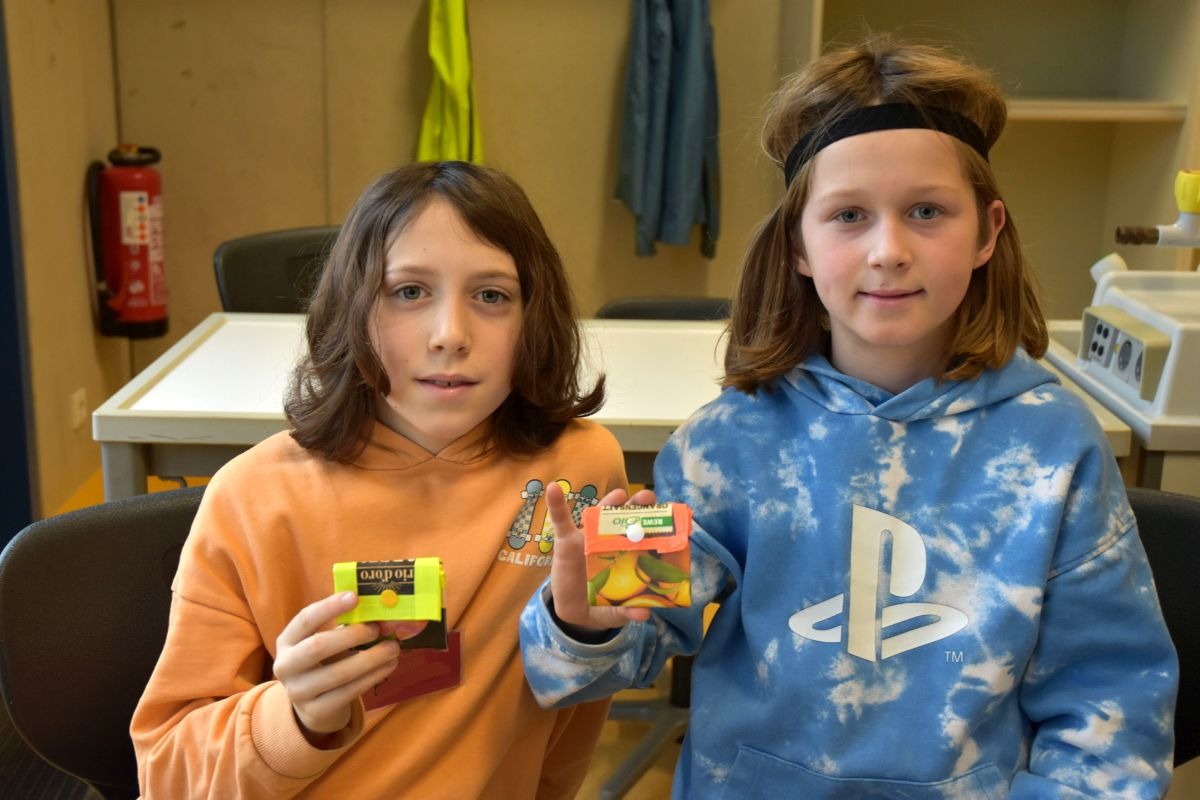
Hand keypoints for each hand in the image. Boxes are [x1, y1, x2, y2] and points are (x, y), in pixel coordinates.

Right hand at [274, 591, 426, 739]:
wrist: (313, 705)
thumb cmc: (324, 662)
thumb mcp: (325, 642)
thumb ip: (345, 627)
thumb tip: (381, 614)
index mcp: (287, 641)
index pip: (305, 619)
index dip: (329, 607)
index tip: (355, 597)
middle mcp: (286, 666)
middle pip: (318, 647)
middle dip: (352, 635)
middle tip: (378, 628)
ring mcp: (299, 692)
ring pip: (339, 673)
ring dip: (371, 658)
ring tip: (393, 648)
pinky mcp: (317, 711)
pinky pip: (350, 691)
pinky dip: (373, 676)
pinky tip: (389, 665)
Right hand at [547, 482, 657, 633]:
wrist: (572, 613)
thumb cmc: (600, 606)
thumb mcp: (614, 612)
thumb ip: (626, 612)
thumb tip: (643, 614)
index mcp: (627, 555)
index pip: (643, 535)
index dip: (655, 525)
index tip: (668, 517)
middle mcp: (611, 541)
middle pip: (625, 518)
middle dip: (637, 505)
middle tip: (648, 497)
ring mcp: (589, 538)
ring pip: (600, 515)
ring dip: (609, 502)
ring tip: (619, 494)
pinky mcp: (567, 541)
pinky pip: (560, 520)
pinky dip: (556, 504)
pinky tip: (553, 488)